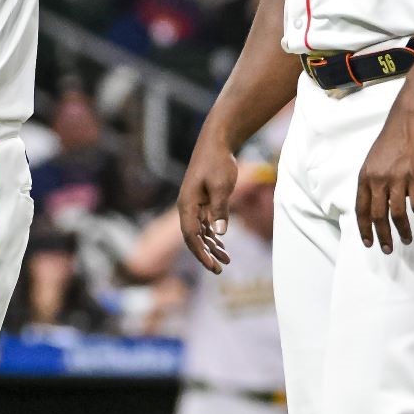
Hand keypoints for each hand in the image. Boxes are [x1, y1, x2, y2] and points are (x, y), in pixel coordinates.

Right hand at [176, 138, 238, 273]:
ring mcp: (194, 204)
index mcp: (187, 204)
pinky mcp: (202, 201)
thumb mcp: (222, 186)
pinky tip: (222, 245)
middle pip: (193, 238)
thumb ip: (220, 209)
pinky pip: (205, 224)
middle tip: (219, 270)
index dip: (200, 253)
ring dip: (211, 247)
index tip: (212, 266)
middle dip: (205, 255)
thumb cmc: (217, 162)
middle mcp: (187, 207)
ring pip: (200, 232)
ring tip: (226, 261)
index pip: (190, 236)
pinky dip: (213, 235)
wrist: (216, 143)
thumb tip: (219, 233)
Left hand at [355, 112, 413, 252]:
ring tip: (407, 239)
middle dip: (382, 236)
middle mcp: (378, 180)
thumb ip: (373, 181)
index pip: (361, 209)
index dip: (364, 229)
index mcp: (365, 177)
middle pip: (377, 216)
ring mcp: (398, 179)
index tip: (368, 243)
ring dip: (402, 231)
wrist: (410, 121)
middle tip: (388, 250)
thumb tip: (376, 203)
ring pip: (397, 214)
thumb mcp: (374, 161)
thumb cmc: (393, 140)